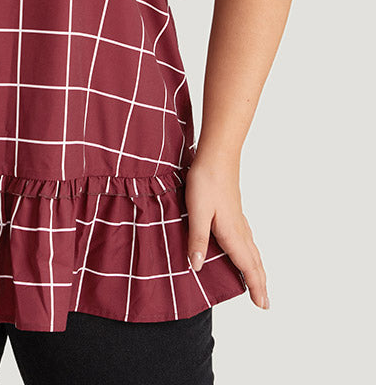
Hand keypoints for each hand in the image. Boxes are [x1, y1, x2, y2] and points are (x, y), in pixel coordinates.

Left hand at [184, 155, 269, 309]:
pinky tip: (245, 250)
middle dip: (259, 282)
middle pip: (254, 261)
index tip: (262, 305)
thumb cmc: (205, 181)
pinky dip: (250, 253)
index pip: (246, 266)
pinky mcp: (234, 211)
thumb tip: (196, 267)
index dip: (254, 286)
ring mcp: (238, 219)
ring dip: (256, 269)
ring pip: (252, 250)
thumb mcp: (197, 211)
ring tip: (259, 282)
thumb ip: (197, 238)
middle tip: (265, 303)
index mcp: (232, 233)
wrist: (216, 155)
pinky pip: (247, 239)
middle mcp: (239, 229)